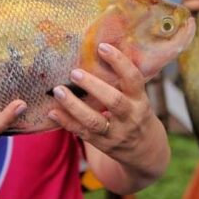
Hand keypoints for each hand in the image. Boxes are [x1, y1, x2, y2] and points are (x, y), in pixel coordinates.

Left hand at [46, 43, 168, 190]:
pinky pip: (82, 133)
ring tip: (58, 91)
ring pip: (94, 121)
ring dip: (74, 106)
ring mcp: (116, 133)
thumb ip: (122, 83)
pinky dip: (66, 122)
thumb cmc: (137, 114)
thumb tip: (97, 52)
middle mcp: (130, 117)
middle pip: (114, 101)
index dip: (119, 62)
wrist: (146, 151)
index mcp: (140, 100)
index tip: (102, 47)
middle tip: (75, 72)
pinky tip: (52, 112)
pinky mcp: (103, 144)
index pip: (133, 79)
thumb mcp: (138, 98)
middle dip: (94, 86)